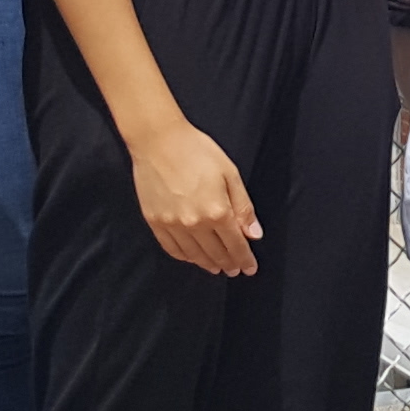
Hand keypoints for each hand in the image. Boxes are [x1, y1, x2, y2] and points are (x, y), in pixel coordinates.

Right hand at [130, 118, 262, 275]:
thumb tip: (254, 234)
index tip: (250, 268)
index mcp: (217, 211)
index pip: (236, 245)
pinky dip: (185, 257)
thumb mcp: (230, 173)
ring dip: (208, 264)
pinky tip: (192, 257)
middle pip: (216, 254)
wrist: (158, 140)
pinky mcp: (155, 222)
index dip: (245, 259)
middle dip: (228, 264)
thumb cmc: (197, 150)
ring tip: (216, 268)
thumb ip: (243, 207)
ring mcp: (172, 225)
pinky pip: (172, 249)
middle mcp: (195, 223)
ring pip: (194, 255)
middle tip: (235, 270)